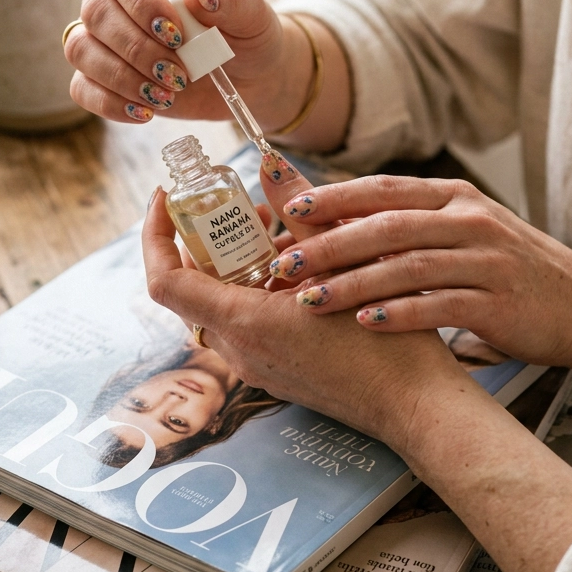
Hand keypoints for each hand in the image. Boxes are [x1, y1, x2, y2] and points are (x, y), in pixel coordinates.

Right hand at [64, 0, 286, 124]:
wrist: (250, 74)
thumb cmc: (248, 33)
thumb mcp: (253, 12)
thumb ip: (231, 0)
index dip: (141, 2)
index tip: (175, 34)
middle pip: (95, 11)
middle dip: (137, 49)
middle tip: (179, 75)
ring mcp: (105, 34)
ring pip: (81, 49)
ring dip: (122, 78)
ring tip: (166, 96)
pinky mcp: (103, 74)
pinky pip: (82, 87)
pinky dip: (110, 103)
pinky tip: (146, 112)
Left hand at [141, 186, 466, 460]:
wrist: (415, 407)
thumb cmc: (387, 345)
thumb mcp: (346, 263)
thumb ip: (302, 213)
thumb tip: (271, 163)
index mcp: (244, 324)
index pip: (164, 281)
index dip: (155, 235)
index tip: (167, 199)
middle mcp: (240, 351)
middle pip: (191, 290)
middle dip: (206, 242)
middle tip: (243, 208)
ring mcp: (256, 367)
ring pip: (220, 307)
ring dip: (235, 267)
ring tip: (280, 234)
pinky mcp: (276, 372)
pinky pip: (245, 325)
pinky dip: (256, 291)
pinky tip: (300, 271)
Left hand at [267, 174, 571, 368]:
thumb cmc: (510, 270)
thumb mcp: (464, 231)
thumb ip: (410, 224)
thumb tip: (337, 222)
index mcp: (455, 197)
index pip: (384, 189)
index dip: (335, 198)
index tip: (290, 211)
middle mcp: (470, 221)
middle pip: (387, 226)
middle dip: (330, 245)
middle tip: (284, 264)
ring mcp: (486, 261)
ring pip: (407, 266)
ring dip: (353, 283)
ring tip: (310, 301)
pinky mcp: (498, 303)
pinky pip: (439, 306)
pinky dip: (400, 313)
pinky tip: (366, 323)